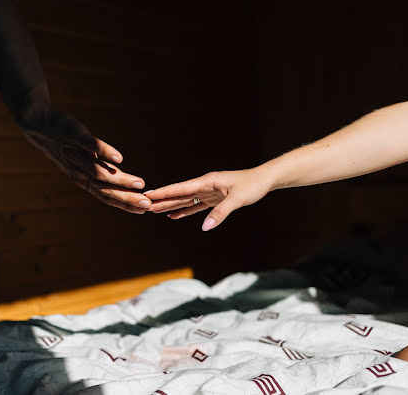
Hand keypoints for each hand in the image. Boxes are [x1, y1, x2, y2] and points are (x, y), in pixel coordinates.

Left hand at [21, 111, 150, 213]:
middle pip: (104, 189)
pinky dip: (105, 153)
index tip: (144, 210)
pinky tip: (120, 158)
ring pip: (99, 172)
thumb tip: (119, 178)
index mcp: (83, 179)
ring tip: (140, 184)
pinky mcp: (75, 136)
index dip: (124, 204)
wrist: (38, 125)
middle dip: (126, 198)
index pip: (105, 196)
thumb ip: (100, 169)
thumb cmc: (65, 144)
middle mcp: (79, 171)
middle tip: (146, 204)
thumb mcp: (82, 161)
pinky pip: (90, 145)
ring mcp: (77, 154)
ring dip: (120, 180)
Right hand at [146, 168, 274, 229]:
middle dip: (162, 200)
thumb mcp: (237, 200)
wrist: (265, 180)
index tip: (148, 195)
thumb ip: (220, 213)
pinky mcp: (214, 199)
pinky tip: (174, 215)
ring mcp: (208, 192)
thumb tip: (205, 227)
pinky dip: (184, 211)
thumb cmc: (252, 186)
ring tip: (153, 210)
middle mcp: (204, 185)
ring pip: (185, 200)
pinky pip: (195, 206)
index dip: (163, 193)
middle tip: (143, 205)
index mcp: (207, 181)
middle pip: (178, 194)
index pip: (180, 188)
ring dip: (170, 206)